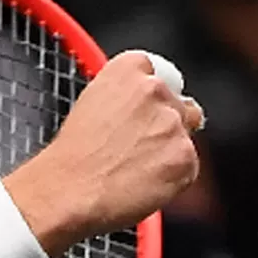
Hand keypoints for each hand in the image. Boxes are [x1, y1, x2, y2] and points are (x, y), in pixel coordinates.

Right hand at [6, 51, 200, 256]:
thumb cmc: (72, 154)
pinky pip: (188, 167)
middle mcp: (155, 89)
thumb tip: (144, 107)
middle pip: (179, 104)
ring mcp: (172, 124)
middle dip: (165, 125)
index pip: (156, 73)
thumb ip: (124, 96)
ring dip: (168, 151)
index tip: (140, 113)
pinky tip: (144, 181)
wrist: (69, 188)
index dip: (149, 99)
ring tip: (135, 167)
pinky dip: (172, 177)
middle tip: (138, 147)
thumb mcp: (91, 103)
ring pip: (185, 137)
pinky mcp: (185, 157)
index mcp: (128, 69)